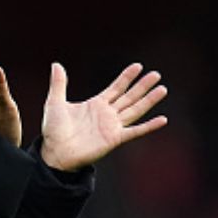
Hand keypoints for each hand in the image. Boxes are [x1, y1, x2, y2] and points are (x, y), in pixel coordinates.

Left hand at [40, 62, 167, 170]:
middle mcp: (107, 114)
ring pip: (135, 110)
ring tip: (162, 89)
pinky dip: (149, 126)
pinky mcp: (115, 139)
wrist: (55, 152)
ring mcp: (112, 126)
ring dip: (149, 100)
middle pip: (129, 97)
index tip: (138, 66)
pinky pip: (135, 131)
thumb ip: (59, 84)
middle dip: (142, 86)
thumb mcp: (55, 103)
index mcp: (96, 104)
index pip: (116, 88)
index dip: (127, 77)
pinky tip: (162, 120)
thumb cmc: (54, 131)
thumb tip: (56, 64)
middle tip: (156, 74)